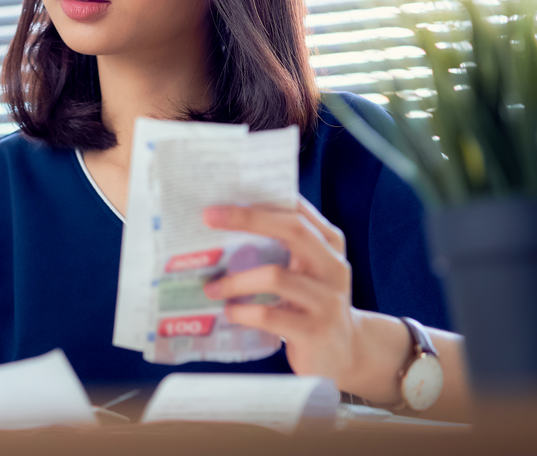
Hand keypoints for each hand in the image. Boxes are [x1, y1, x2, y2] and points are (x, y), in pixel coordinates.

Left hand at [201, 196, 364, 386]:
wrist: (347, 354)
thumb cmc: (312, 304)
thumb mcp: (306, 271)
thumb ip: (282, 247)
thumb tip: (226, 224)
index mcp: (329, 244)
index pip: (297, 210)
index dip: (260, 202)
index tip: (221, 200)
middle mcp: (333, 266)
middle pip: (294, 230)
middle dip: (248, 220)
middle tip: (208, 218)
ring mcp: (327, 300)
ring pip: (276, 276)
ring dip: (235, 281)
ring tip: (211, 288)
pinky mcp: (315, 331)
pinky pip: (270, 315)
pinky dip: (243, 312)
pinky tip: (230, 312)